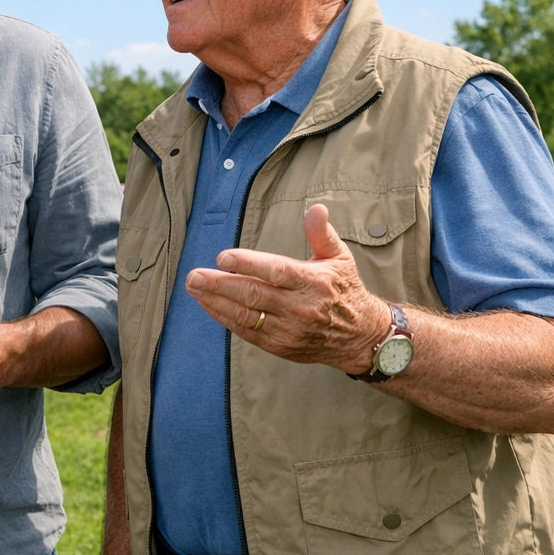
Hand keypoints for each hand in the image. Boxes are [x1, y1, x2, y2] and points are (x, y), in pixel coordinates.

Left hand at [184, 204, 388, 374]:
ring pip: (246, 315)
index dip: (248, 264)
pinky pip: (247, 332)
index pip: (276, 271)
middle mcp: (300, 307)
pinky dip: (225, 318)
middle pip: (254, 295)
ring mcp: (289, 330)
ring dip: (216, 301)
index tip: (223, 257)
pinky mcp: (281, 346)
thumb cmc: (345, 290)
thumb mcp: (339, 258)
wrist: (359, 337)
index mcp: (313, 282)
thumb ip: (322, 233)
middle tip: (194, 275)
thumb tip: (316, 208)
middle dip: (220, 284)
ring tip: (194, 287)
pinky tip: (208, 304)